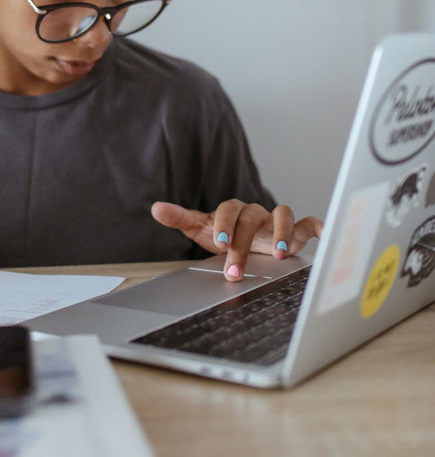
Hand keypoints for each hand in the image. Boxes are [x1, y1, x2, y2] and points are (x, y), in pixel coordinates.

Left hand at [151, 199, 322, 280]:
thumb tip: (156, 207)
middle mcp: (256, 212)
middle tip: (235, 270)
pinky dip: (317, 226)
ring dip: (281, 232)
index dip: (226, 224)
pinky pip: (308, 222)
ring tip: (278, 254)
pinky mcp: (295, 230)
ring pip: (282, 214)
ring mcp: (275, 220)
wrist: (243, 239)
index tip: (221, 243)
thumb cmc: (222, 234)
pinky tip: (323, 235)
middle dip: (243, 246)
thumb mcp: (200, 227)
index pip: (229, 209)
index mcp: (233, 209)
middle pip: (251, 219)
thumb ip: (180, 218)